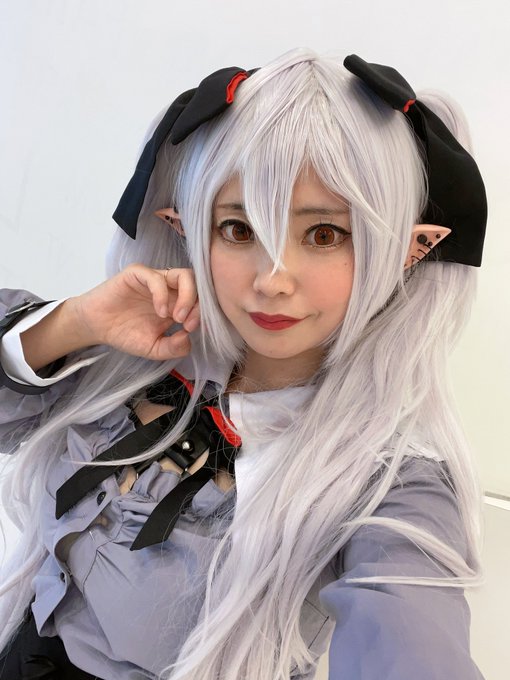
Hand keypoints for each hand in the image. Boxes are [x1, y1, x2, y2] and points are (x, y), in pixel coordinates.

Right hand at [68, 264, 199, 359]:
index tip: (191, 329)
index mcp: (177, 304)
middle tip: (187, 323)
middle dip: (198, 304)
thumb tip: (188, 338)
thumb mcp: (154, 348)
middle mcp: (170, 289)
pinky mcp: (138, 274)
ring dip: (187, 296)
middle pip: (197, 285)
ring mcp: (155, 280)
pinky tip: (160, 311)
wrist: (96, 327)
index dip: (202, 314)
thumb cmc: (125, 334)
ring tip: (176, 317)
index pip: (201, 300)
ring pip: (183, 275)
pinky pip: (156, 277)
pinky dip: (163, 294)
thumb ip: (174, 347)